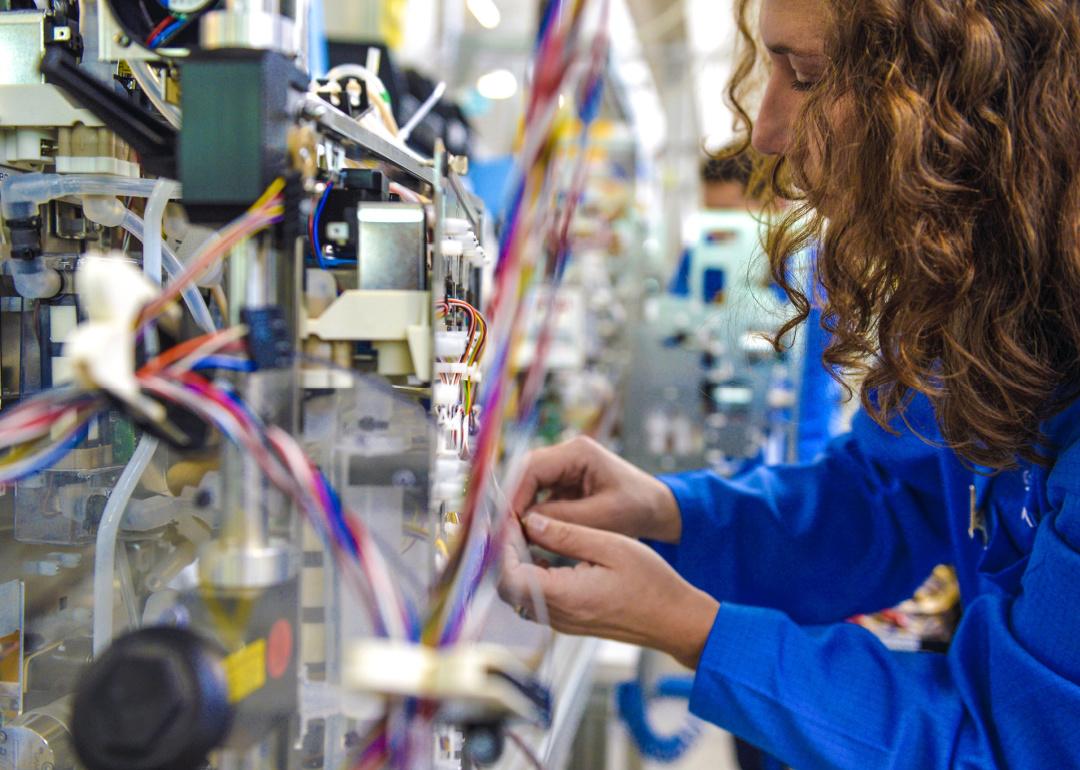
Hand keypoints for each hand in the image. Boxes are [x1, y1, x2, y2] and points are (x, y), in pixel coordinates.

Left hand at [501, 514, 718, 668]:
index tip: (508, 518)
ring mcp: (562, 622)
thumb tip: (531, 521)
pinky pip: (535, 598)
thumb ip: (566, 535)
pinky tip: (543, 550)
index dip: (501, 545)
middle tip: (513, 521)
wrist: (675, 619)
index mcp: (564, 597)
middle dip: (503, 552)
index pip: (508, 575)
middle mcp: (557, 615)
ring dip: (515, 562)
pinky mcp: (569, 620)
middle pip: (507, 586)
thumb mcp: (610, 546)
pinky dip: (530, 573)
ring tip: (525, 530)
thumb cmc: (651, 584)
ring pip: (518, 593)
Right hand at [512, 436, 681, 543]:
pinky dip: (531, 515)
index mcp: (578, 452)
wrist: (657, 510)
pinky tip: (526, 536)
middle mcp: (566, 455)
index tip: (508, 522)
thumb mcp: (604, 517)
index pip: (533, 467)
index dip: (515, 494)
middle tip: (504, 532)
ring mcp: (563, 469)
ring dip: (520, 510)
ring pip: (528, 486)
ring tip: (513, 537)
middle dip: (514, 502)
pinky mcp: (563, 485)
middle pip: (525, 474)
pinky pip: (537, 497)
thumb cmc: (638, 508)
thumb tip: (525, 524)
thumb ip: (565, 518)